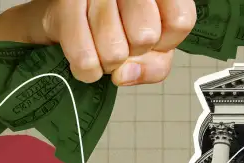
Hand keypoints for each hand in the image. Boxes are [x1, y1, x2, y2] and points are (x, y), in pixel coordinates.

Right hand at [24, 0, 196, 84]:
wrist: (68, 15)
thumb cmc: (118, 29)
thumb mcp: (150, 49)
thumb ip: (155, 67)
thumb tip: (125, 75)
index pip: (179, 21)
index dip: (166, 43)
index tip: (155, 40)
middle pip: (145, 37)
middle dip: (134, 52)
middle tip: (122, 40)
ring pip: (114, 52)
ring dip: (108, 62)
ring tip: (101, 44)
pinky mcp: (64, 4)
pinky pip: (84, 59)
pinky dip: (88, 70)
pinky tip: (87, 53)